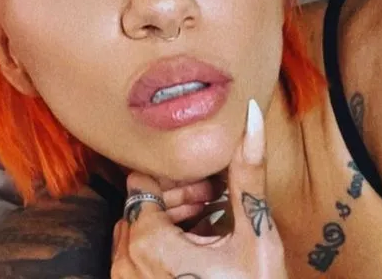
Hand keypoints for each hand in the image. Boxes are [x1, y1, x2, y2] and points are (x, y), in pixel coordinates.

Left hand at [111, 99, 287, 278]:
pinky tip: (196, 250)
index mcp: (149, 245)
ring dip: (170, 222)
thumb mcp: (256, 232)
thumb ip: (248, 173)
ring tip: (207, 226)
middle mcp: (125, 267)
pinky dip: (162, 246)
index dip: (176, 179)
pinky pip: (135, 259)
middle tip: (213, 203)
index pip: (140, 185)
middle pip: (138, 209)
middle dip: (176, 198)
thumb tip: (252, 118)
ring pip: (135, 233)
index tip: (206, 187)